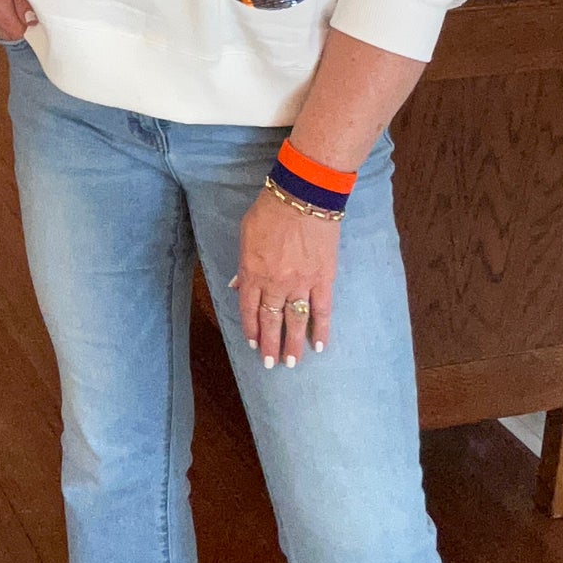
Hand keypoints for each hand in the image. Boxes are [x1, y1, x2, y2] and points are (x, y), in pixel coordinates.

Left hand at [231, 188, 338, 368]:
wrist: (303, 197)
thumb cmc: (270, 211)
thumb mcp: (246, 235)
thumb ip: (243, 265)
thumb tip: (238, 286)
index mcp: (253, 272)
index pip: (249, 309)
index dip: (251, 328)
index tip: (253, 344)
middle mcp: (275, 284)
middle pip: (271, 320)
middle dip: (269, 344)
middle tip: (271, 364)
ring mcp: (300, 283)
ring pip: (295, 320)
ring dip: (292, 344)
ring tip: (291, 363)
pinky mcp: (323, 279)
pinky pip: (322, 310)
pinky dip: (321, 329)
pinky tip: (319, 345)